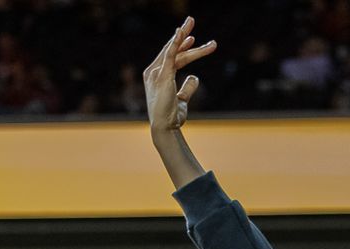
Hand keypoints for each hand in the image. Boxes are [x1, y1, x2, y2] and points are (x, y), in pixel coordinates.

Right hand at [144, 17, 216, 133]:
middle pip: (172, 49)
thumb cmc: (171, 117)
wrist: (165, 128)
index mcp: (156, 76)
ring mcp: (156, 73)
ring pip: (175, 51)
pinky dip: (176, 43)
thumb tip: (195, 76)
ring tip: (192, 21)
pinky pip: (170, 55)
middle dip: (183, 34)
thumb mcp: (182, 100)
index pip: (171, 57)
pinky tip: (183, 34)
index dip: (182, 47)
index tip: (193, 40)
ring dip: (185, 37)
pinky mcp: (162, 76)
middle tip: (192, 19)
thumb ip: (187, 88)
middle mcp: (153, 72)